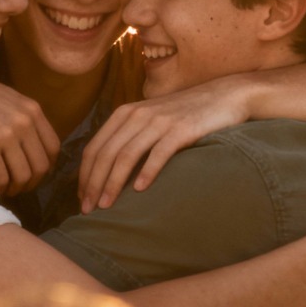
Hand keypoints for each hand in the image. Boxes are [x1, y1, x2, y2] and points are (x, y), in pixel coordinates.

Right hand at [0, 60, 58, 196]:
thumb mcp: (6, 98)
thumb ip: (23, 117)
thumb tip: (31, 146)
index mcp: (31, 110)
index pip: (53, 148)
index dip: (46, 167)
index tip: (33, 174)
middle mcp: (23, 122)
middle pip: (40, 166)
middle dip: (30, 183)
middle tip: (16, 187)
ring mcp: (5, 134)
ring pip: (22, 176)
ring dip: (13, 188)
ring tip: (1, 188)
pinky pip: (0, 178)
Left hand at [79, 75, 248, 212]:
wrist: (224, 96)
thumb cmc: (185, 115)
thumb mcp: (151, 120)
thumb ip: (130, 137)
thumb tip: (108, 172)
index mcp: (124, 114)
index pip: (94, 148)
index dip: (85, 175)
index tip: (82, 199)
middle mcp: (137, 115)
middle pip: (106, 154)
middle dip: (93, 184)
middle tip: (88, 210)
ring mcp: (159, 121)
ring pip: (126, 155)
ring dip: (113, 183)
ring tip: (106, 207)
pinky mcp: (181, 129)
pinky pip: (158, 153)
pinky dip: (147, 172)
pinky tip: (140, 191)